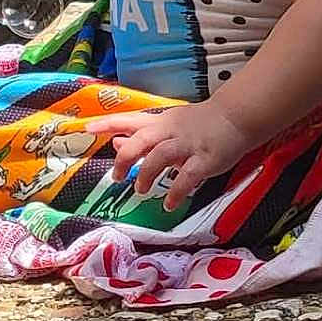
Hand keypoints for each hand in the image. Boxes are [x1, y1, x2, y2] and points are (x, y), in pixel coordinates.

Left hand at [86, 102, 251, 211]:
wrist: (234, 117)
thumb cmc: (198, 123)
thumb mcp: (166, 125)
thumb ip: (141, 135)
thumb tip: (114, 141)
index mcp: (159, 123)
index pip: (128, 120)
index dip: (106, 123)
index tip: (87, 128)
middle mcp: (170, 132)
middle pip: (141, 140)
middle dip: (125, 158)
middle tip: (117, 177)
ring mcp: (187, 145)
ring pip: (160, 156)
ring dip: (147, 174)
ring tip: (140, 189)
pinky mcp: (205, 159)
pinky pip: (187, 177)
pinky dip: (176, 192)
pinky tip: (168, 203)